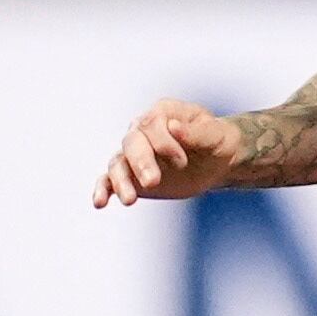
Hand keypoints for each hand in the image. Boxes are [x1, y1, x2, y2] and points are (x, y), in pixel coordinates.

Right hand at [92, 99, 244, 206]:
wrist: (216, 162)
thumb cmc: (217, 141)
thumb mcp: (215, 135)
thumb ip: (196, 132)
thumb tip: (173, 127)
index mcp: (162, 113)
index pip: (152, 124)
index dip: (164, 144)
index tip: (182, 162)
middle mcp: (142, 130)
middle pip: (132, 143)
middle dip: (141, 163)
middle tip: (153, 182)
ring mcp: (134, 153)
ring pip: (118, 163)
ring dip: (121, 181)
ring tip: (129, 200)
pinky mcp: (130, 175)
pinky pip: (109, 180)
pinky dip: (103, 189)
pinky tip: (99, 202)